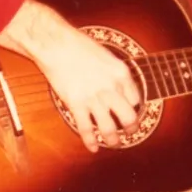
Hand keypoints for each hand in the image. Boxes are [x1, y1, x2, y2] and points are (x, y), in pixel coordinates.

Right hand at [0, 0, 139, 152]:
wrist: (55, 44)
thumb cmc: (78, 44)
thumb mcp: (105, 55)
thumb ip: (113, 72)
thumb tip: (118, 86)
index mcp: (121, 73)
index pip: (136, 98)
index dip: (134, 107)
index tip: (131, 110)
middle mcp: (111, 88)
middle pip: (129, 117)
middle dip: (131, 128)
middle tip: (129, 131)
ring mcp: (94, 98)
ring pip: (109, 129)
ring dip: (114, 140)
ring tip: (115, 143)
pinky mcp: (76, 105)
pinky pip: (86, 130)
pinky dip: (90, 142)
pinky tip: (94, 147)